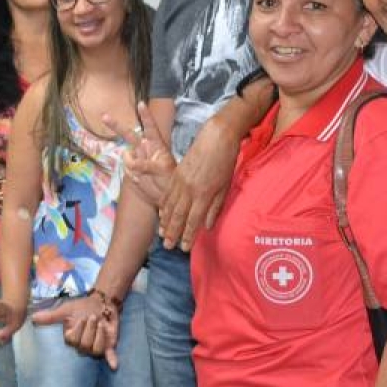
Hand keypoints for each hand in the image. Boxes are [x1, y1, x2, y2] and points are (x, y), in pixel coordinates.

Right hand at [32, 295, 120, 368]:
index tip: (81, 318)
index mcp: (71, 339)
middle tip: (93, 317)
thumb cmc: (82, 307)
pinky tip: (114, 366)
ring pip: (96, 349)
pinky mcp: (109, 345)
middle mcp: (82, 346)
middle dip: (90, 328)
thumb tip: (33, 318)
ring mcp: (96, 346)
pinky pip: (109, 356)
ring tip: (101, 322)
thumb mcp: (66, 310)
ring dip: (99, 334)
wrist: (101, 302)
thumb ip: (51, 316)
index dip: (78, 329)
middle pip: (84, 345)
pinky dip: (112, 361)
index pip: (72, 341)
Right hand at [104, 102, 175, 207]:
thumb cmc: (170, 181)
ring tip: (144, 175)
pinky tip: (141, 180)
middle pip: (129, 134)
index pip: (150, 127)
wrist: (165, 198)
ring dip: (131, 164)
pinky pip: (125, 169)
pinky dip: (131, 174)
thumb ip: (146, 164)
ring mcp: (136, 159)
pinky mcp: (131, 170)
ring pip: (126, 156)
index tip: (141, 103)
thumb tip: (131, 161)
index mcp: (156, 145)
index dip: (145, 116)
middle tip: (104, 116)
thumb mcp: (161, 171)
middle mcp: (144, 149)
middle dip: (116, 126)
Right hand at [159, 111, 238, 250]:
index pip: (193, 221)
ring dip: (165, 222)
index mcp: (204, 195)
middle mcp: (189, 190)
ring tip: (162, 234)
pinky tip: (161, 214)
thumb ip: (215, 208)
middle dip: (172, 233)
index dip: (188, 236)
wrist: (215, 138)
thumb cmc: (225, 162)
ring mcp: (180, 182)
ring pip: (169, 206)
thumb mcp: (225, 187)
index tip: (184, 248)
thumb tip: (208, 226)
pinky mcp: (175, 174)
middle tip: (168, 246)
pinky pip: (166, 194)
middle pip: (178, 216)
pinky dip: (163, 206)